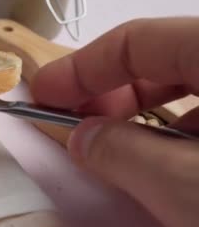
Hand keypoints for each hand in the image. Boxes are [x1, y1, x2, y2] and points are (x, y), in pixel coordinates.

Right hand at [31, 17, 198, 226]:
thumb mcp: (184, 187)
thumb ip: (121, 152)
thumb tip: (82, 136)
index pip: (139, 39)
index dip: (81, 67)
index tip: (42, 94)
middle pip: (165, 59)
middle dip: (112, 93)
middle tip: (75, 125)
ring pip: (191, 89)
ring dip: (144, 117)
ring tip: (115, 152)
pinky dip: (178, 136)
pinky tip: (165, 166)